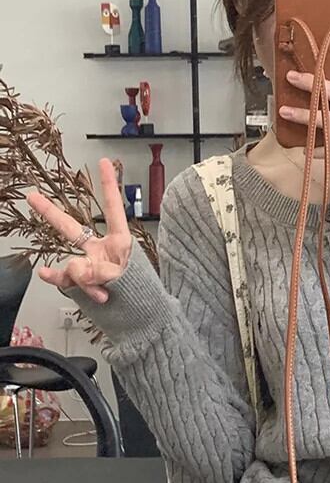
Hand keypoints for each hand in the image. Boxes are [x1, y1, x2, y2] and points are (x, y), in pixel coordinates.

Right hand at [28, 158, 132, 304]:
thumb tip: (76, 270)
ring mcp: (88, 266)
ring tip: (101, 291)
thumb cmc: (143, 294)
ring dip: (81, 279)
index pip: (112, 208)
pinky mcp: (79, 283)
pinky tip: (51, 277)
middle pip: (71, 228)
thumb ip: (101, 272)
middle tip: (32, 196)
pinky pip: (63, 279)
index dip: (108, 185)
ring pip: (70, 264)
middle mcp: (101, 250)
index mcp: (120, 242)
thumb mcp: (127, 278)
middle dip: (50, 213)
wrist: (141, 320)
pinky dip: (61, 282)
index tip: (104, 162)